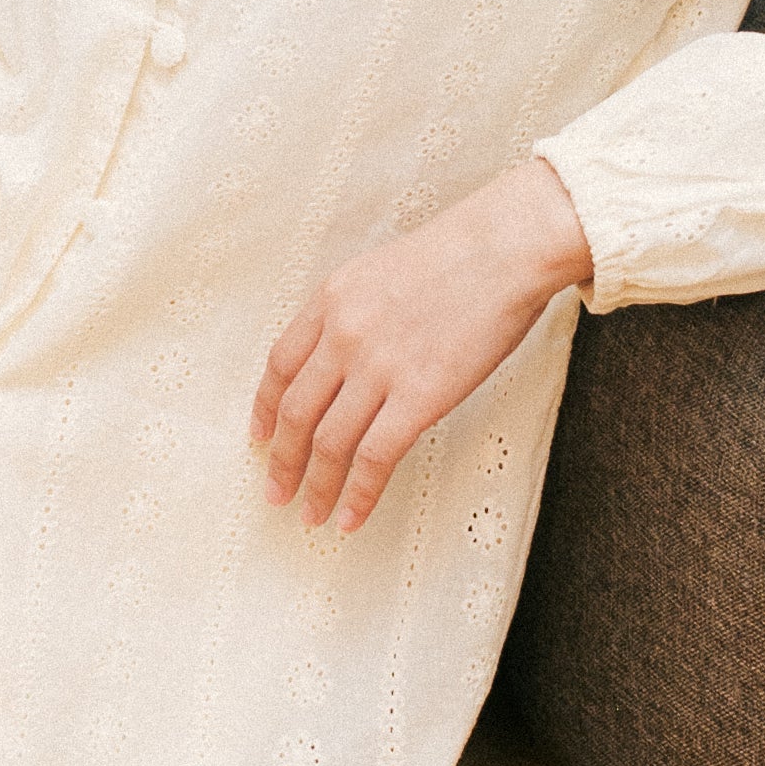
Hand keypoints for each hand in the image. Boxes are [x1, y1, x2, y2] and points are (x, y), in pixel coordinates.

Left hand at [251, 158, 592, 536]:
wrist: (504, 247)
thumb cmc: (458, 254)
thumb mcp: (381, 270)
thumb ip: (354, 312)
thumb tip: (343, 359)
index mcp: (331, 299)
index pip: (280, 365)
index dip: (265, 408)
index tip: (259, 437)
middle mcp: (343, 334)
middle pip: (295, 412)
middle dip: (281, 460)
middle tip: (275, 491)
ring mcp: (378, 367)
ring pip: (328, 443)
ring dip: (315, 486)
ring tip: (310, 515)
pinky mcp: (419, 397)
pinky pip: (375, 458)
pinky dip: (358, 495)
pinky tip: (351, 517)